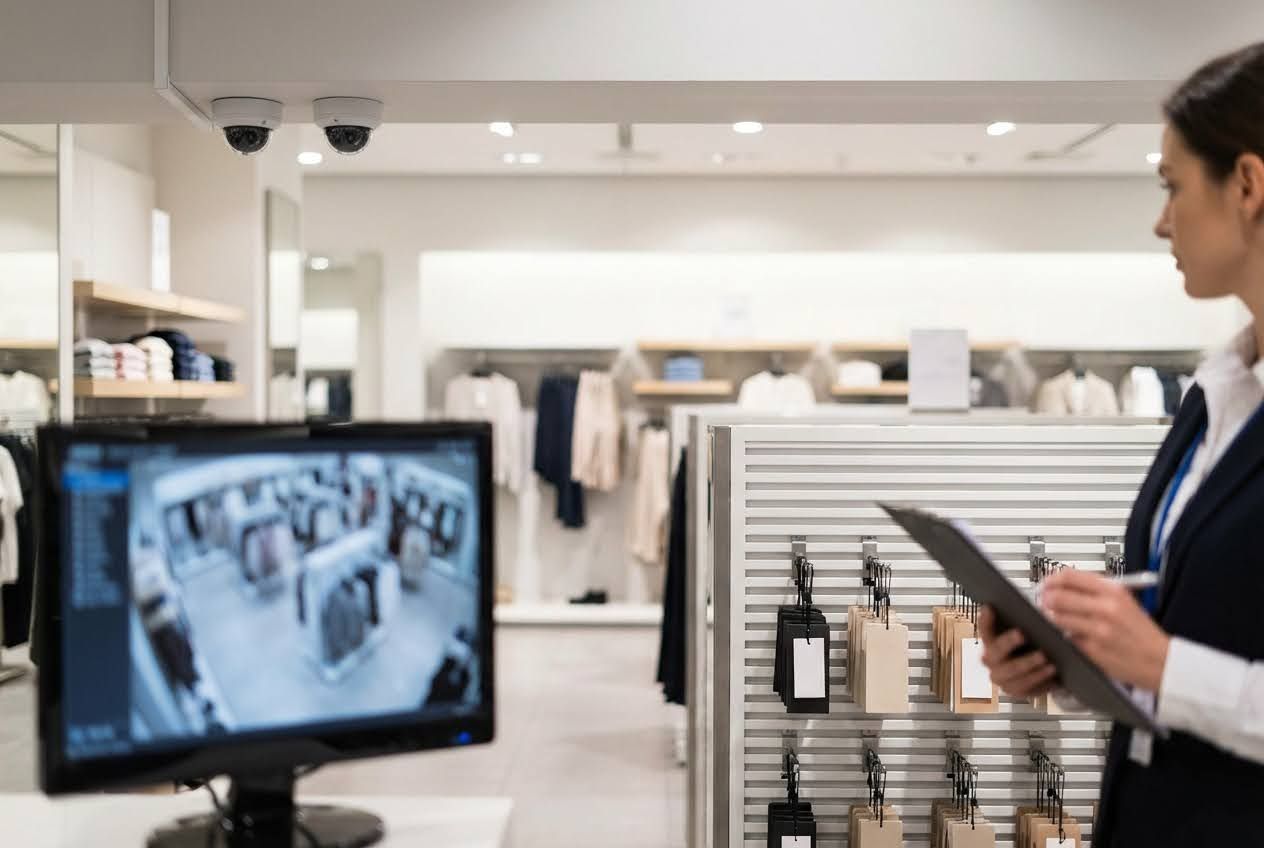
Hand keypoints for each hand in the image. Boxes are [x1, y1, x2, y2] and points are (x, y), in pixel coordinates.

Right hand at [978, 605, 1057, 697]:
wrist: (1032, 670)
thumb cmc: (1027, 645)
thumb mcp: (1022, 631)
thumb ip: (1020, 620)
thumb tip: (1026, 610)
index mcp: (989, 641)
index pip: (984, 629)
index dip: (985, 620)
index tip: (991, 608)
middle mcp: (989, 660)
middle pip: (997, 653)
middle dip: (1009, 643)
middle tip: (1025, 638)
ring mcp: (1000, 678)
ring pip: (1014, 673)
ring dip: (1032, 667)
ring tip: (1049, 663)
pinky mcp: (1014, 691)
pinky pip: (1026, 688)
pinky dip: (1041, 681)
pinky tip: (1053, 676)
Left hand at [1041, 569, 1170, 691]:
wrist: (1160, 661)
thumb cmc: (1140, 632)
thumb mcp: (1124, 600)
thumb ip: (1095, 589)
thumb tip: (1063, 582)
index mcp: (1113, 591)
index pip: (1069, 576)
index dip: (1051, 579)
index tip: (1046, 584)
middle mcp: (1105, 608)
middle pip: (1057, 596)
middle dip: (1046, 598)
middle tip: (1044, 601)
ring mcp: (1098, 629)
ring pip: (1057, 617)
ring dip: (1052, 617)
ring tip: (1057, 618)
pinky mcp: (1092, 649)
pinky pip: (1066, 637)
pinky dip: (1065, 635)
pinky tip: (1072, 635)